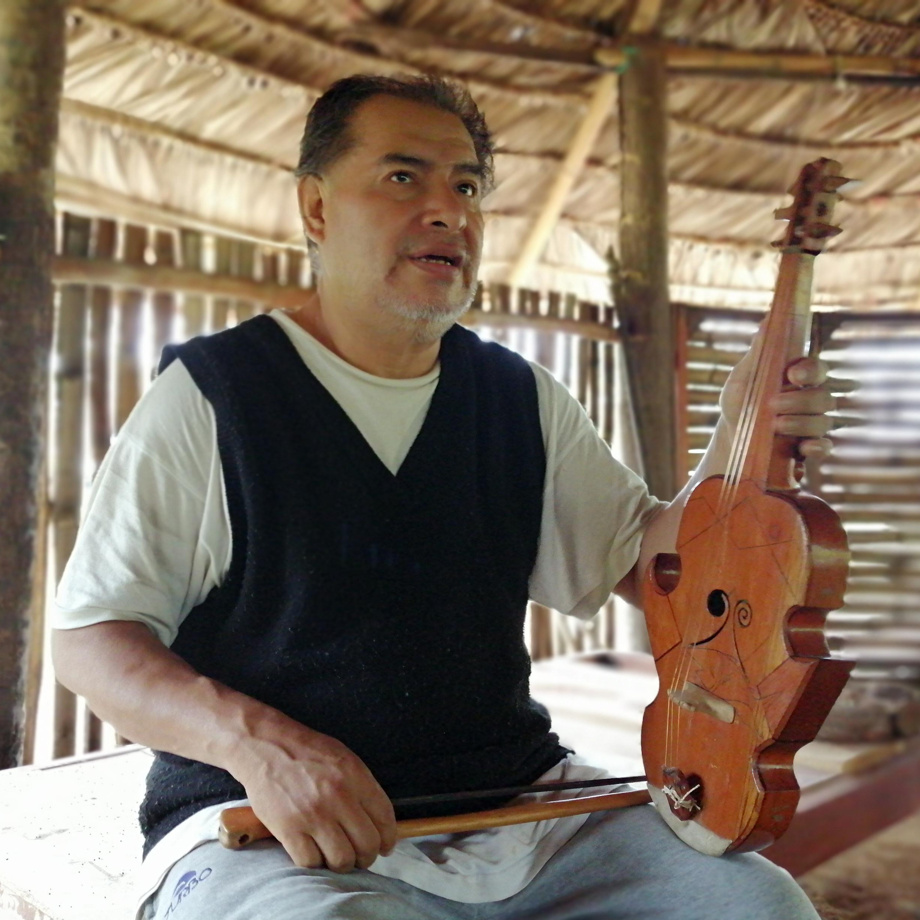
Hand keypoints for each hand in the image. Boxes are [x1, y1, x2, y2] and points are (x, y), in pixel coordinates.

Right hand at [230, 719, 396, 871]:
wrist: (266, 746)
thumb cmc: (307, 752)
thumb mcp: (344, 758)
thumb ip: (363, 787)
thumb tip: (379, 821)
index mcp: (355, 776)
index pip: (384, 818)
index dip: (388, 839)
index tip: (385, 847)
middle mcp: (337, 796)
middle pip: (367, 844)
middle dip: (367, 856)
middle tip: (361, 857)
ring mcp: (312, 815)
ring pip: (341, 860)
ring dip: (342, 864)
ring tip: (338, 857)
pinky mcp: (288, 829)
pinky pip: (311, 862)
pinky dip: (316, 862)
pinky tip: (315, 852)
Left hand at [720, 347, 852, 461]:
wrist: (732, 438)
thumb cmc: (740, 401)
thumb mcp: (743, 377)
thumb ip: (760, 352)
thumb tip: (770, 318)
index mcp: (798, 378)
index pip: (818, 369)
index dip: (811, 370)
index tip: (793, 375)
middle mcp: (811, 399)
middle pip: (824, 397)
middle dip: (799, 401)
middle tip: (772, 405)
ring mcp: (812, 424)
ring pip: (824, 421)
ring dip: (800, 423)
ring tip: (774, 426)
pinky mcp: (809, 447)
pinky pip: (825, 447)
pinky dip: (817, 446)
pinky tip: (803, 447)